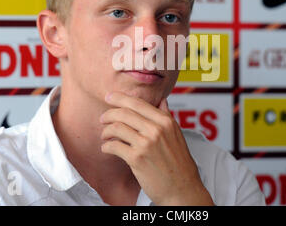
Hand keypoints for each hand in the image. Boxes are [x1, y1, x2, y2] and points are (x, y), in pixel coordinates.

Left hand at [99, 91, 213, 205]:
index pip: (138, 103)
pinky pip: (114, 146)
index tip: (110, 97)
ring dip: (105, 131)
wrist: (182, 188)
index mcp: (165, 121)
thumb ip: (167, 116)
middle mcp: (156, 129)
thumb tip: (162, 100)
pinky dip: (106, 146)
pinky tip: (107, 149)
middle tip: (102, 118)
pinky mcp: (137, 159)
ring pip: (116, 128)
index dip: (120, 98)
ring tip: (105, 135)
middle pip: (124, 113)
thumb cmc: (179, 163)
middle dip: (108, 114)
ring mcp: (146, 144)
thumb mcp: (177, 134)